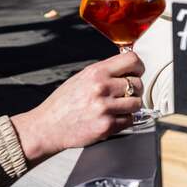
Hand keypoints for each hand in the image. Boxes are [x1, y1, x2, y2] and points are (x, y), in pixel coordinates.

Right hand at [10, 52, 144, 162]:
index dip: (138, 67)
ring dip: (130, 106)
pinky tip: (112, 117)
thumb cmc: (63, 103)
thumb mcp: (82, 78)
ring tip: (117, 107)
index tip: (136, 72)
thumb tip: (127, 68)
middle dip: (135, 89)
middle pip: (138, 83)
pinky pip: (130, 120)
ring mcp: (105, 108)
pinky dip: (124, 120)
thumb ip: (105, 72)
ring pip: (137, 103)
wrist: (48, 127)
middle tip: (124, 94)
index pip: (132, 60)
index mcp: (96, 72)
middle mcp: (102, 88)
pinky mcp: (107, 126)